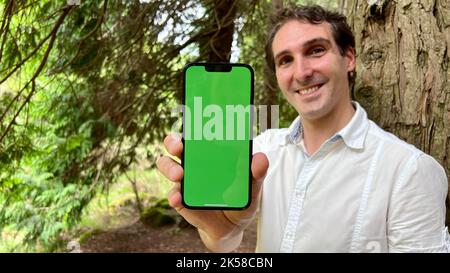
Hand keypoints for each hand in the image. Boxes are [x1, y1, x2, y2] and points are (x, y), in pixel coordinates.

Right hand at [156, 134, 268, 251]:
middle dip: (173, 141)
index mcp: (210, 153)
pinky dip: (173, 195)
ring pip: (166, 164)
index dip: (194, 123)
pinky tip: (178, 198)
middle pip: (175, 144)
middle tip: (179, 146)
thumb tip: (260, 158)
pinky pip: (172, 194)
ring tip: (178, 175)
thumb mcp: (252, 188)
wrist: (231, 228)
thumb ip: (256, 173)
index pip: (199, 132)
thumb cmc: (239, 200)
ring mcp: (184, 179)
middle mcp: (194, 162)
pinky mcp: (180, 198)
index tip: (195, 119)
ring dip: (169, 167)